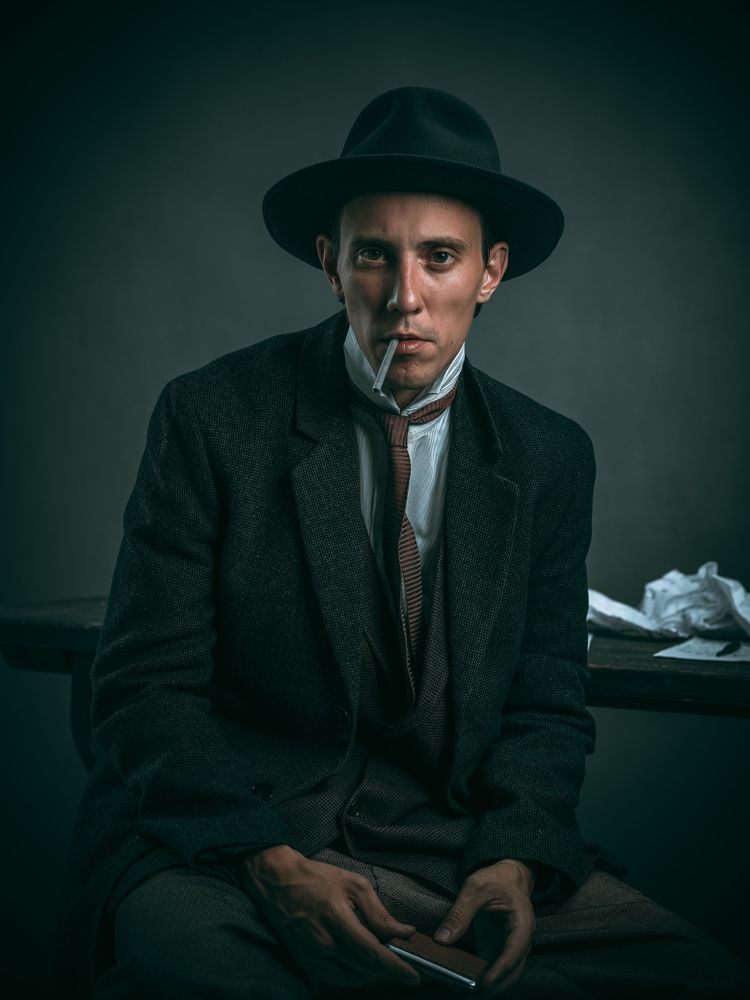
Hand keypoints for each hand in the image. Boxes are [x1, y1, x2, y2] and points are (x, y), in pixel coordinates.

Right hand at [238, 844, 420, 987]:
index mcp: (337, 919)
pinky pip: (336, 979)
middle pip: (365, 968)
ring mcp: (312, 956)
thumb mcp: (353, 884)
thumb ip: (379, 912)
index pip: (372, 953)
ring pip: (352, 978)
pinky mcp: (305, 962)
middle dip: (387, 969)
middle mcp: (323, 942)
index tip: (414, 977)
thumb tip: (404, 933)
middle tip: (399, 961)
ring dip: (371, 973)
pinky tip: (360, 962)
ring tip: (379, 959)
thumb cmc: (317, 878)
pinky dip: (353, 975)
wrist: (277, 882)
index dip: (395, 968)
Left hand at [434, 858, 535, 995]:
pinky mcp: (500, 949)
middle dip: (497, 985)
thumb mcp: (474, 888)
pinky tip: (466, 981)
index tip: (485, 984)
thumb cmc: (494, 879)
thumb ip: (459, 914)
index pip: (515, 950)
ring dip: (490, 985)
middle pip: (514, 969)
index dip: (501, 969)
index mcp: (522, 921)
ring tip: (467, 992)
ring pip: (506, 973)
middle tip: (474, 994)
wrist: (506, 877)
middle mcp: (521, 938)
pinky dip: (482, 976)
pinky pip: (493, 967)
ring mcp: (512, 946)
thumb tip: (442, 940)